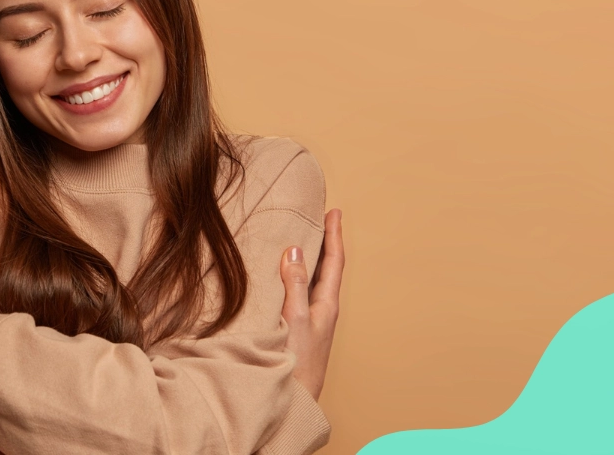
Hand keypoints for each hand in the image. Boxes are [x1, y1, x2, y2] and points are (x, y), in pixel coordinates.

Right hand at [280, 209, 343, 399]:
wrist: (292, 402)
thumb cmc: (297, 365)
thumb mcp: (296, 318)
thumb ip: (296, 284)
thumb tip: (297, 249)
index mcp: (326, 305)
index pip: (334, 261)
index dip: (334, 234)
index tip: (334, 211)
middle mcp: (320, 310)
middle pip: (324, 267)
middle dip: (322, 241)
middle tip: (317, 218)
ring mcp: (309, 320)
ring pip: (311, 280)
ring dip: (307, 258)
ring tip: (300, 238)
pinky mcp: (295, 329)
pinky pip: (296, 292)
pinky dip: (292, 277)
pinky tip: (279, 276)